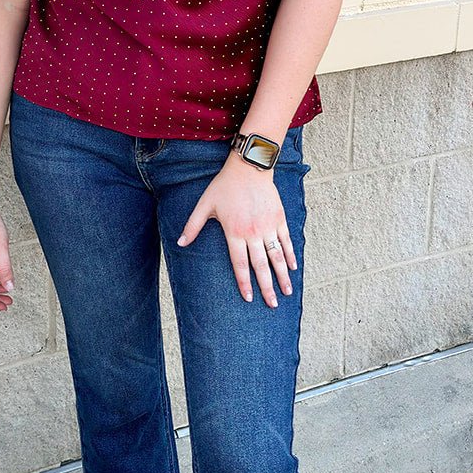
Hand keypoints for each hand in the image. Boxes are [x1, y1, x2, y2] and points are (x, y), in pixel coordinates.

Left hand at [176, 153, 297, 305]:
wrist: (249, 168)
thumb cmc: (224, 186)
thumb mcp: (205, 205)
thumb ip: (192, 226)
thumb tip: (180, 244)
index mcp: (235, 233)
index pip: (240, 264)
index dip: (245, 283)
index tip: (249, 298)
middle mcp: (253, 233)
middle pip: (261, 266)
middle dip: (267, 287)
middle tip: (271, 305)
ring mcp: (268, 227)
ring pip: (277, 256)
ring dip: (282, 276)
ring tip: (286, 292)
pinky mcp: (279, 219)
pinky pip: (286, 241)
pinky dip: (290, 256)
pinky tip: (293, 268)